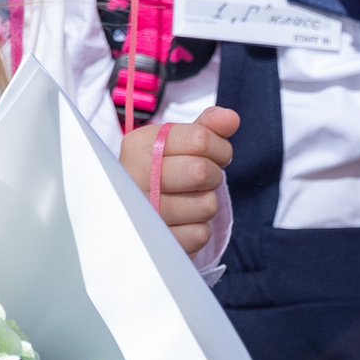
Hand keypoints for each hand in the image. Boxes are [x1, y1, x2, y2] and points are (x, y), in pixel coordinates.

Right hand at [119, 107, 238, 254]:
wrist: (128, 210)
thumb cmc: (158, 169)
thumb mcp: (175, 142)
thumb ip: (205, 127)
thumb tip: (231, 118)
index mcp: (139, 145)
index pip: (200, 139)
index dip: (219, 147)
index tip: (213, 153)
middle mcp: (134, 176)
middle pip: (202, 172)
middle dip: (213, 174)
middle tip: (202, 177)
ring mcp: (143, 212)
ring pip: (206, 206)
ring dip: (206, 203)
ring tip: (188, 199)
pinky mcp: (156, 241)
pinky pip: (200, 234)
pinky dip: (198, 227)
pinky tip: (182, 220)